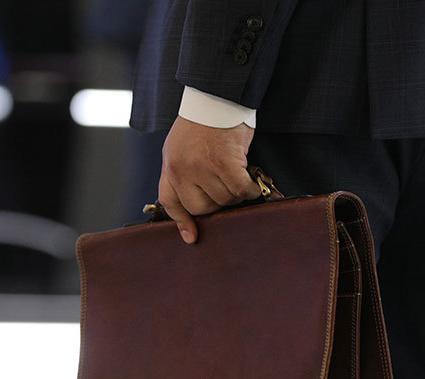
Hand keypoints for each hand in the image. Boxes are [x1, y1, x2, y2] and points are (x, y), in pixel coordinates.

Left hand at [159, 116, 257, 243]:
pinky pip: (241, 190)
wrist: (217, 96)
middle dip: (218, 203)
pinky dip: (251, 189)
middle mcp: (182, 169)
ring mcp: (203, 167)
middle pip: (201, 207)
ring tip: (240, 176)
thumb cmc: (204, 121)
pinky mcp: (225, 162)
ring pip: (224, 199)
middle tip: (228, 188)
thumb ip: (183, 172)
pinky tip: (253, 180)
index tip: (192, 236)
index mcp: (171, 165)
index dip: (182, 222)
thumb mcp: (181, 146)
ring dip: (236, 193)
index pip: (171, 202)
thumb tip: (194, 202)